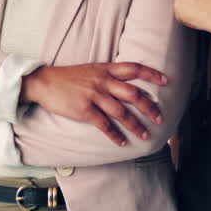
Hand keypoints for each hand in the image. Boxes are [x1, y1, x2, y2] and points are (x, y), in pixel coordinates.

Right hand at [21, 63, 167, 145]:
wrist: (44, 82)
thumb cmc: (68, 77)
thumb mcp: (91, 70)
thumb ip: (109, 74)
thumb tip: (128, 83)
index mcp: (106, 69)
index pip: (134, 68)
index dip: (151, 74)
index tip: (166, 81)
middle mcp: (103, 81)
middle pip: (133, 94)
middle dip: (149, 107)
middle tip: (160, 118)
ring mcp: (94, 95)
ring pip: (122, 112)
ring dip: (135, 125)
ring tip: (144, 135)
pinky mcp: (84, 110)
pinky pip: (104, 124)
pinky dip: (115, 135)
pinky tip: (121, 142)